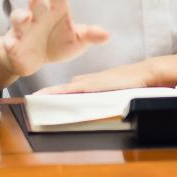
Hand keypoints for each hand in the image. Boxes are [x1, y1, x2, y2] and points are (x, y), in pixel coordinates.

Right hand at [1, 0, 108, 77]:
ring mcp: (24, 29)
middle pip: (36, 5)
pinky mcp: (14, 43)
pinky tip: (11, 44)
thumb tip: (107, 35)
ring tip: (26, 18)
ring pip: (19, 18)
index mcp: (55, 11)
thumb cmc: (57, 42)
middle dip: (36, 1)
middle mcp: (38, 16)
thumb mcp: (76, 41)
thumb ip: (90, 36)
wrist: (35, 59)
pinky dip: (9, 43)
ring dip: (21, 17)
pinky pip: (9, 42)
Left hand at [36, 58, 161, 94]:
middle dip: (48, 93)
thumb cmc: (131, 82)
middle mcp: (88, 80)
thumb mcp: (114, 90)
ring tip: (36, 98)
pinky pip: (75, 90)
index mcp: (91, 82)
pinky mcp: (95, 85)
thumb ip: (105, 94)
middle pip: (63, 88)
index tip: (43, 97)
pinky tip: (55, 97)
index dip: (56, 92)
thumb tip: (96, 103)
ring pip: (65, 88)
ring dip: (51, 93)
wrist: (143, 73)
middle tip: (33, 98)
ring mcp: (90, 82)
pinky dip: (63, 93)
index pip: (69, 88)